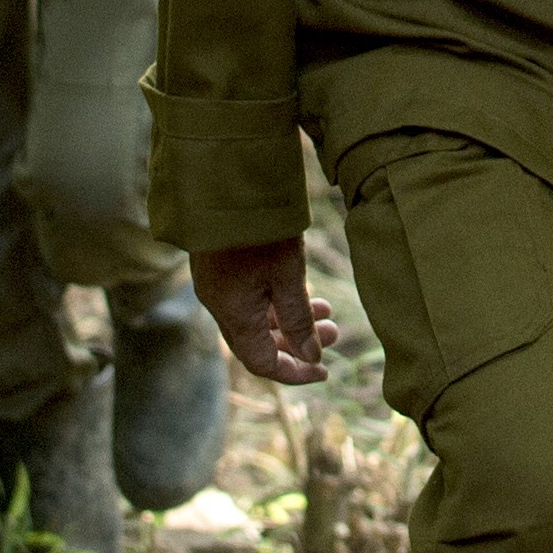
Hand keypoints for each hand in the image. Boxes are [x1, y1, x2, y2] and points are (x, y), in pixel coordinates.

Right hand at [197, 240, 336, 383]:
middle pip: (258, 343)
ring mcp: (217, 285)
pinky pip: (248, 299)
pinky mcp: (220, 268)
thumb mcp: (287, 273)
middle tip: (334, 333)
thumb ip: (297, 318)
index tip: (324, 369)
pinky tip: (301, 291)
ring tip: (326, 310)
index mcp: (233, 313)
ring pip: (255, 319)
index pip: (262, 363)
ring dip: (290, 320)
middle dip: (297, 343)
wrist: (223, 180)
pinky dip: (275, 302)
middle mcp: (220, 305)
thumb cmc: (259, 228)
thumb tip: (311, 357)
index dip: (294, 371)